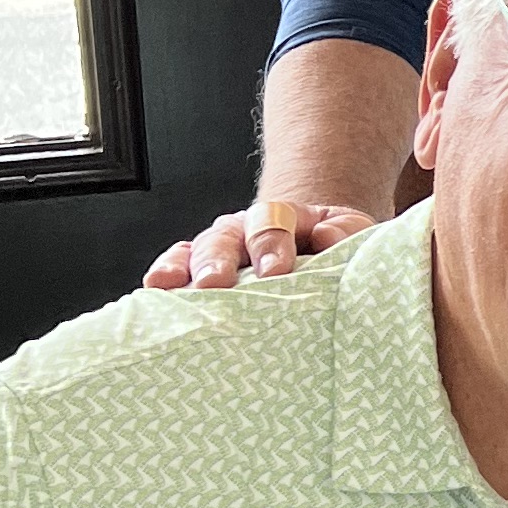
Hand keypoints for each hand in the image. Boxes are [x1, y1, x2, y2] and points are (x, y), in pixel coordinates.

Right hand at [143, 195, 374, 292]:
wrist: (314, 246)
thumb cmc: (331, 244)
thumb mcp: (350, 232)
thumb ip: (344, 232)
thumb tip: (326, 236)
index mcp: (284, 216)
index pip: (273, 222)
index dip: (271, 244)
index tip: (275, 271)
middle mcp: (244, 228)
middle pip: (226, 236)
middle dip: (219, 260)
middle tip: (216, 283)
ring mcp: (219, 248)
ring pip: (196, 251)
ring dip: (185, 270)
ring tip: (178, 290)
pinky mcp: (199, 269)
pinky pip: (177, 266)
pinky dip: (166, 275)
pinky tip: (157, 291)